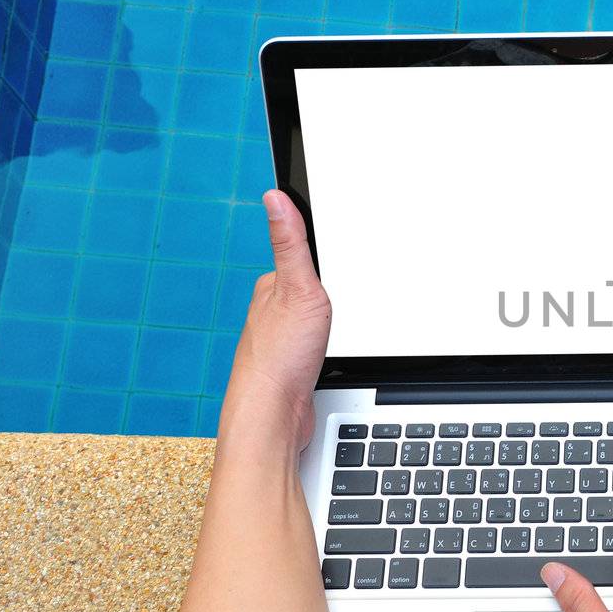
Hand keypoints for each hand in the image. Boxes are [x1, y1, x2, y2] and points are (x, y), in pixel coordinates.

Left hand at [220, 190, 331, 449]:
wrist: (274, 415)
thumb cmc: (280, 357)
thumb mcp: (296, 288)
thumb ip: (289, 243)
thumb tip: (275, 197)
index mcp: (269, 287)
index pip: (297, 258)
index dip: (320, 255)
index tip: (338, 249)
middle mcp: (269, 313)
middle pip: (304, 288)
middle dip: (325, 288)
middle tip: (343, 286)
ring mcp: (279, 340)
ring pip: (307, 318)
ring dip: (322, 319)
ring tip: (336, 319)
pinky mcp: (291, 366)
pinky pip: (311, 345)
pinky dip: (322, 344)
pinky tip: (327, 351)